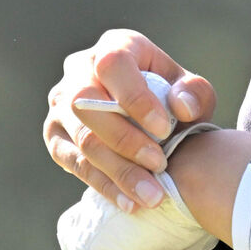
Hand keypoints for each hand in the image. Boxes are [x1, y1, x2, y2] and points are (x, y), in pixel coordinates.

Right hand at [43, 30, 216, 212]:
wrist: (150, 118)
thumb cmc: (172, 97)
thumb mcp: (192, 90)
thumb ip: (195, 94)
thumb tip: (180, 107)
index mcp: (115, 47)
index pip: (113, 64)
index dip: (135, 97)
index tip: (164, 129)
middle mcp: (79, 70)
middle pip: (88, 105)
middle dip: (126, 141)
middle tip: (160, 165)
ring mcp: (61, 104)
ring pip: (81, 139)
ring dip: (118, 171)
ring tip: (151, 195)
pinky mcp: (55, 135)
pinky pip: (73, 163)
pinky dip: (104, 185)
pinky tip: (130, 202)